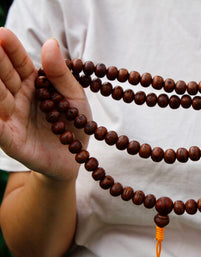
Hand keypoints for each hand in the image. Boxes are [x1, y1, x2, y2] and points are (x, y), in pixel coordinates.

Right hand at [0, 28, 90, 180]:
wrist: (74, 158)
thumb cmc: (73, 123)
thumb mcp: (73, 96)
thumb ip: (60, 74)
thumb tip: (50, 43)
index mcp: (31, 84)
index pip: (18, 63)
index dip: (11, 49)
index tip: (3, 33)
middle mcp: (16, 98)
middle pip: (3, 77)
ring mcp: (10, 118)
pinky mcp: (11, 140)